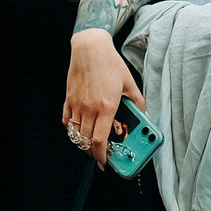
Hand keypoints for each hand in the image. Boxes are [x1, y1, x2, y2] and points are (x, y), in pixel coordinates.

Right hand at [63, 28, 146, 165]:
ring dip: (82, 142)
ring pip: (76, 133)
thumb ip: (137, 101)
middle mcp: (90, 108)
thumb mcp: (129, 82)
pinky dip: (72, 129)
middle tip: (99, 154)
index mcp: (107, 107)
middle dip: (93, 152)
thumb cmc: (109, 63)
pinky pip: (67, 121)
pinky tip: (79, 129)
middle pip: (86, 141)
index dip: (101, 155)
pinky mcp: (69, 98)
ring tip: (90, 143)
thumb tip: (143, 112)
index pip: (100, 140)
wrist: (90, 48)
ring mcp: (77, 104)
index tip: (104, 161)